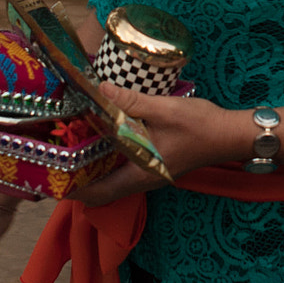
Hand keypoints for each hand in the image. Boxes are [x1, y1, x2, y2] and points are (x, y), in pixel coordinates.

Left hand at [66, 83, 247, 206]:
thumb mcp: (164, 110)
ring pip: (112, 176)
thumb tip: (98, 88)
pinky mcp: (156, 161)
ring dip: (94, 164)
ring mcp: (149, 171)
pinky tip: (103, 132)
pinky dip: (110, 154)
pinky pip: (125, 164)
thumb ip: (131, 102)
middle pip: (101, 188)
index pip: (98, 194)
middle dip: (78, 175)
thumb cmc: (201, 127)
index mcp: (140, 174)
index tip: (51, 175)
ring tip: (73, 141)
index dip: (72, 190)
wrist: (232, 134)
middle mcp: (142, 179)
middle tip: (57, 152)